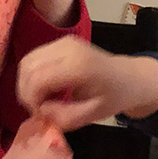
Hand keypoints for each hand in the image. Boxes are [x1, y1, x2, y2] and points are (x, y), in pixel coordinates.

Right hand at [17, 36, 157, 129]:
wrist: (130, 77)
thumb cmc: (114, 97)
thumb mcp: (93, 114)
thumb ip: (64, 116)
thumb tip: (40, 112)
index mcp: (79, 65)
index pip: (37, 79)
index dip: (31, 100)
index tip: (40, 115)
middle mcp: (68, 47)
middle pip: (28, 68)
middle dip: (26, 92)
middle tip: (39, 109)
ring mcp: (63, 41)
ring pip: (27, 61)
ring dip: (27, 83)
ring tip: (42, 100)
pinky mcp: (61, 41)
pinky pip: (35, 58)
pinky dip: (33, 75)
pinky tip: (46, 89)